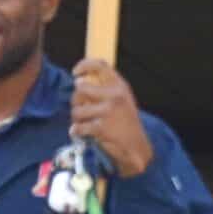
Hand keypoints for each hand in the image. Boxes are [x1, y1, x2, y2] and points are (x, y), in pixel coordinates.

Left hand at [69, 58, 153, 178]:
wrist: (137, 147)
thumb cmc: (127, 124)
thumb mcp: (122, 101)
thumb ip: (105, 89)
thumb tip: (78, 82)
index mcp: (120, 87)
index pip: (100, 66)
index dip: (84, 66)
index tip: (76, 73)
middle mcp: (115, 96)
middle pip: (81, 89)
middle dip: (76, 101)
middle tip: (81, 109)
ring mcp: (108, 112)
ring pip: (76, 110)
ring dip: (77, 119)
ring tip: (85, 123)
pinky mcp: (101, 127)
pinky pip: (78, 127)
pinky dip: (77, 132)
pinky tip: (84, 133)